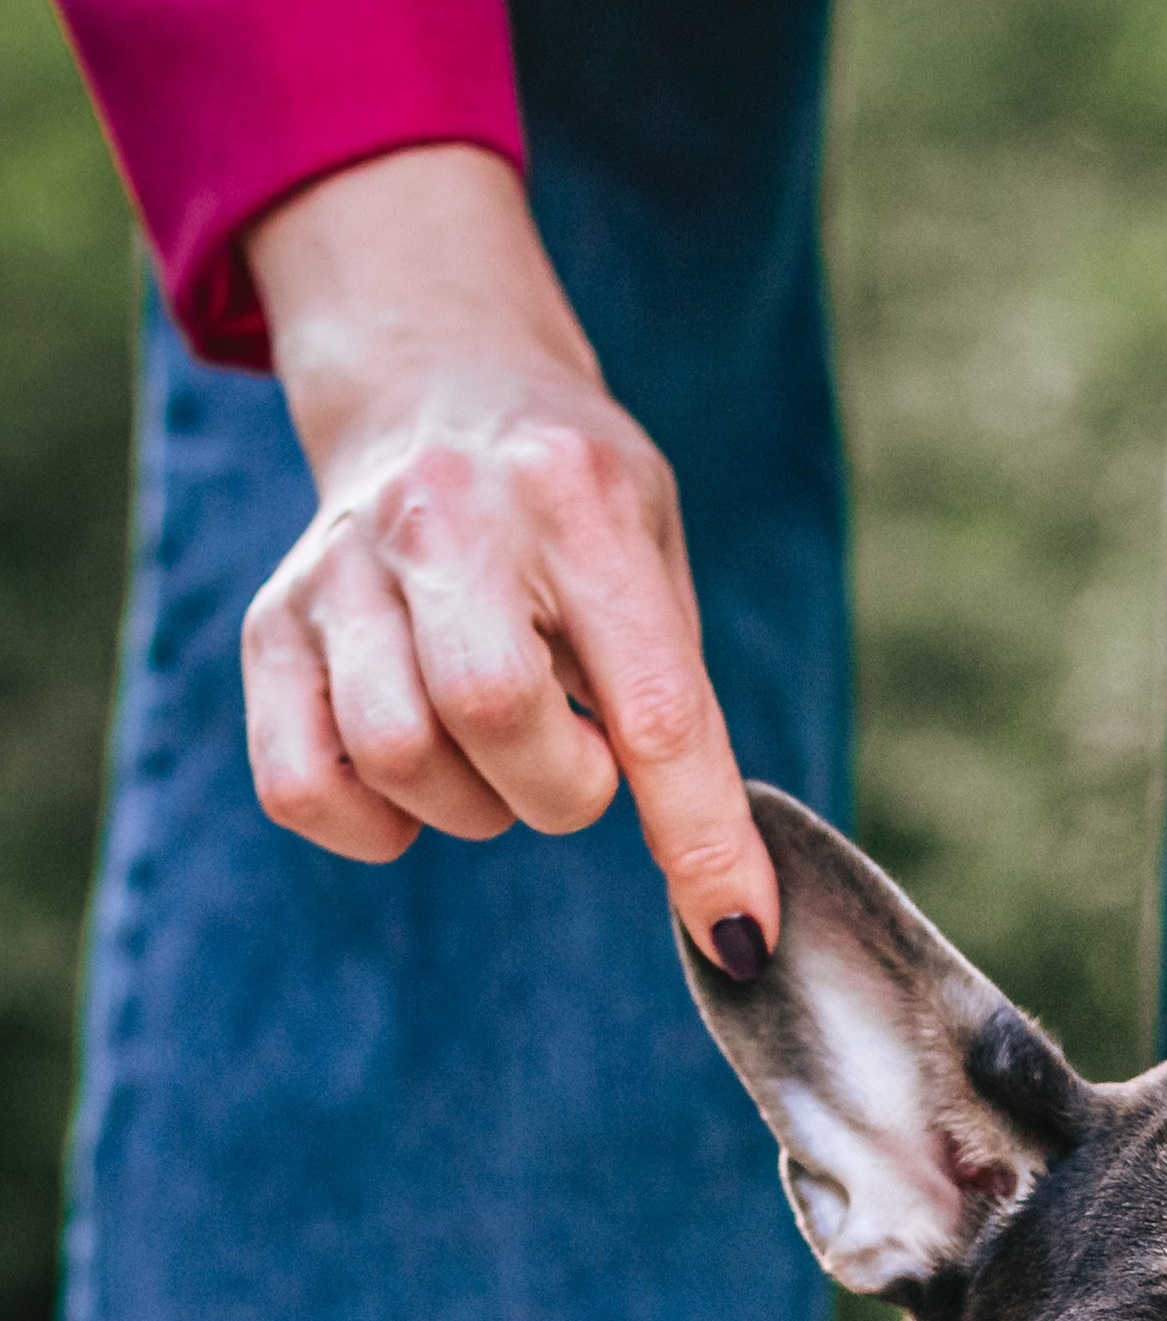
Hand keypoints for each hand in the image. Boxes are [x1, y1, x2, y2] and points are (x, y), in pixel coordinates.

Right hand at [241, 145, 774, 967]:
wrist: (437, 389)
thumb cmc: (572, 508)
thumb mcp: (652, 563)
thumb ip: (679, 715)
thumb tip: (731, 913)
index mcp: (574, 499)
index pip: (652, 705)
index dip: (700, 836)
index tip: (741, 931)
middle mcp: (444, 517)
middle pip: (493, 714)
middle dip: (558, 788)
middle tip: (572, 755)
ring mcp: (340, 568)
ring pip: (397, 756)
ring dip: (469, 803)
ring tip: (494, 748)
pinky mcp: (271, 622)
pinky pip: (300, 783)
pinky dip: (368, 823)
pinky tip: (410, 781)